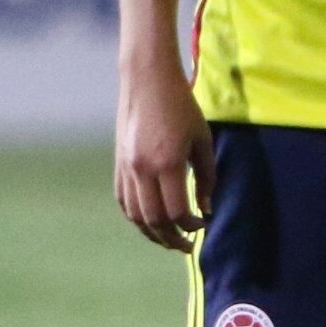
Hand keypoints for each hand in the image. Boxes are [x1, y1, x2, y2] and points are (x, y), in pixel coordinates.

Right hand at [115, 67, 215, 249]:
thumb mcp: (202, 139)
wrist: (147, 80)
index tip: (203, 224)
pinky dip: (136, 217)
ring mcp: (126, 167)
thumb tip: (206, 208)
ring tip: (169, 239)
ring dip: (152, 233)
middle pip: (154, 220)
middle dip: (172, 238)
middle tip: (187, 246)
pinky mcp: (119, 163)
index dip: (191, 225)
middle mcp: (142, 169)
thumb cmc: (181, 106)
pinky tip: (149, 222)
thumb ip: (207, 176)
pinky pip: (124, 201)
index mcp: (167, 162)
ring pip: (135, 215)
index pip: (177, 211)